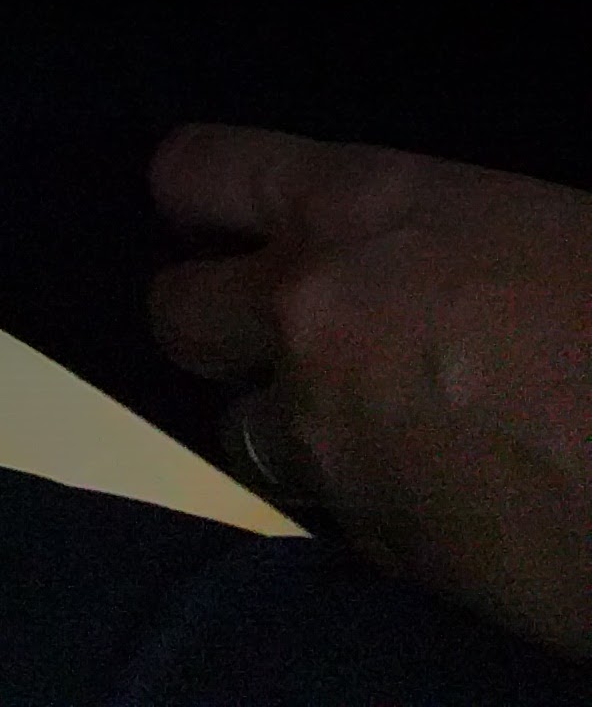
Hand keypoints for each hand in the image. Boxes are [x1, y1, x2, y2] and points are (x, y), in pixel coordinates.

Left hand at [151, 124, 591, 657]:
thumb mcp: (535, 227)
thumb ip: (431, 239)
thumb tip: (430, 267)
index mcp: (359, 204)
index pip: (198, 172)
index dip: (197, 202)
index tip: (213, 224)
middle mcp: (310, 310)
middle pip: (177, 313)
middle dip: (219, 328)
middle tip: (284, 342)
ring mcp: (328, 431)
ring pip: (243, 430)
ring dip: (296, 431)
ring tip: (383, 434)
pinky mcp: (372, 539)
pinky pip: (331, 514)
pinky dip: (369, 507)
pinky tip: (445, 502)